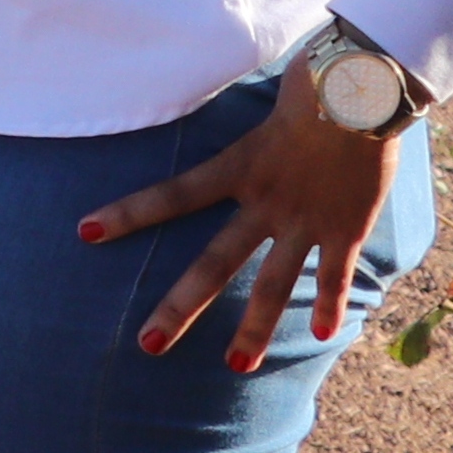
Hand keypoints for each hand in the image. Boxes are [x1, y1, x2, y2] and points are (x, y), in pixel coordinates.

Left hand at [86, 66, 396, 372]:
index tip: (84, 231)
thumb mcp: (263, 105)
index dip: (128, 212)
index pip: (171, 194)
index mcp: (237, 168)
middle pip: (215, 262)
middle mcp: (265, 200)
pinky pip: (334, 272)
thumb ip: (243, 124)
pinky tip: (321, 335)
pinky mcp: (346, 225)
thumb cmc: (316, 85)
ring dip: (254, 327)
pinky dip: (328, 303)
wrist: (368, 85)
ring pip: (274, 282)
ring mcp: (305, 218)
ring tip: (236, 367)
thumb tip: (221, 106)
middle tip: (148, 344)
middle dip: (181, 306)